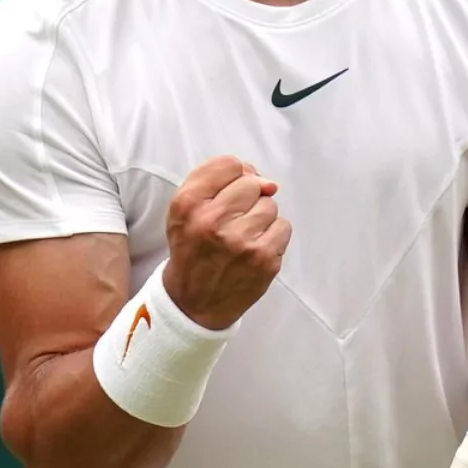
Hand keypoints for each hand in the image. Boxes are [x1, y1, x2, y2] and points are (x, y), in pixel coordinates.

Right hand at [162, 155, 291, 330]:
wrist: (194, 302)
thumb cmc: (191, 248)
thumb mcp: (184, 209)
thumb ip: (214, 180)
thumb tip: (264, 179)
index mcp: (188, 204)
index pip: (228, 164)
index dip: (232, 176)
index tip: (226, 194)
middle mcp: (212, 221)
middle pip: (252, 184)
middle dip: (247, 198)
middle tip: (232, 220)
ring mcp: (241, 242)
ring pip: (270, 205)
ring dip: (260, 218)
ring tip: (242, 236)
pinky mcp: (264, 260)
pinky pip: (283, 227)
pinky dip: (273, 236)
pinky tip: (255, 248)